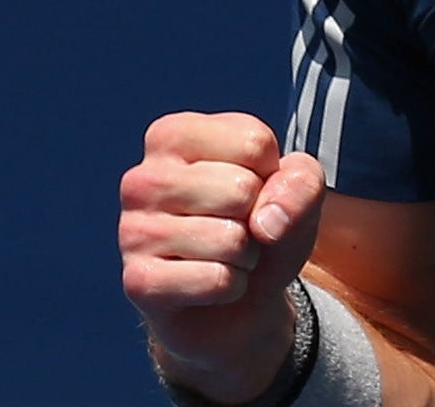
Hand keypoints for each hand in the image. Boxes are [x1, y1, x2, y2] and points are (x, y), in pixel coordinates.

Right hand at [119, 112, 326, 401]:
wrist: (239, 299)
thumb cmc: (263, 224)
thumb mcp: (298, 190)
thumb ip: (302, 182)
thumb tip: (266, 222)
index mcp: (172, 135)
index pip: (255, 142)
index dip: (272, 173)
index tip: (253, 186)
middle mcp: (142, 178)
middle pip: (241, 189)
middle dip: (259, 216)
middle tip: (239, 227)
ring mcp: (132, 231)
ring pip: (231, 239)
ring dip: (247, 254)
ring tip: (226, 254)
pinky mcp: (137, 282)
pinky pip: (216, 280)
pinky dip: (232, 286)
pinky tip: (209, 283)